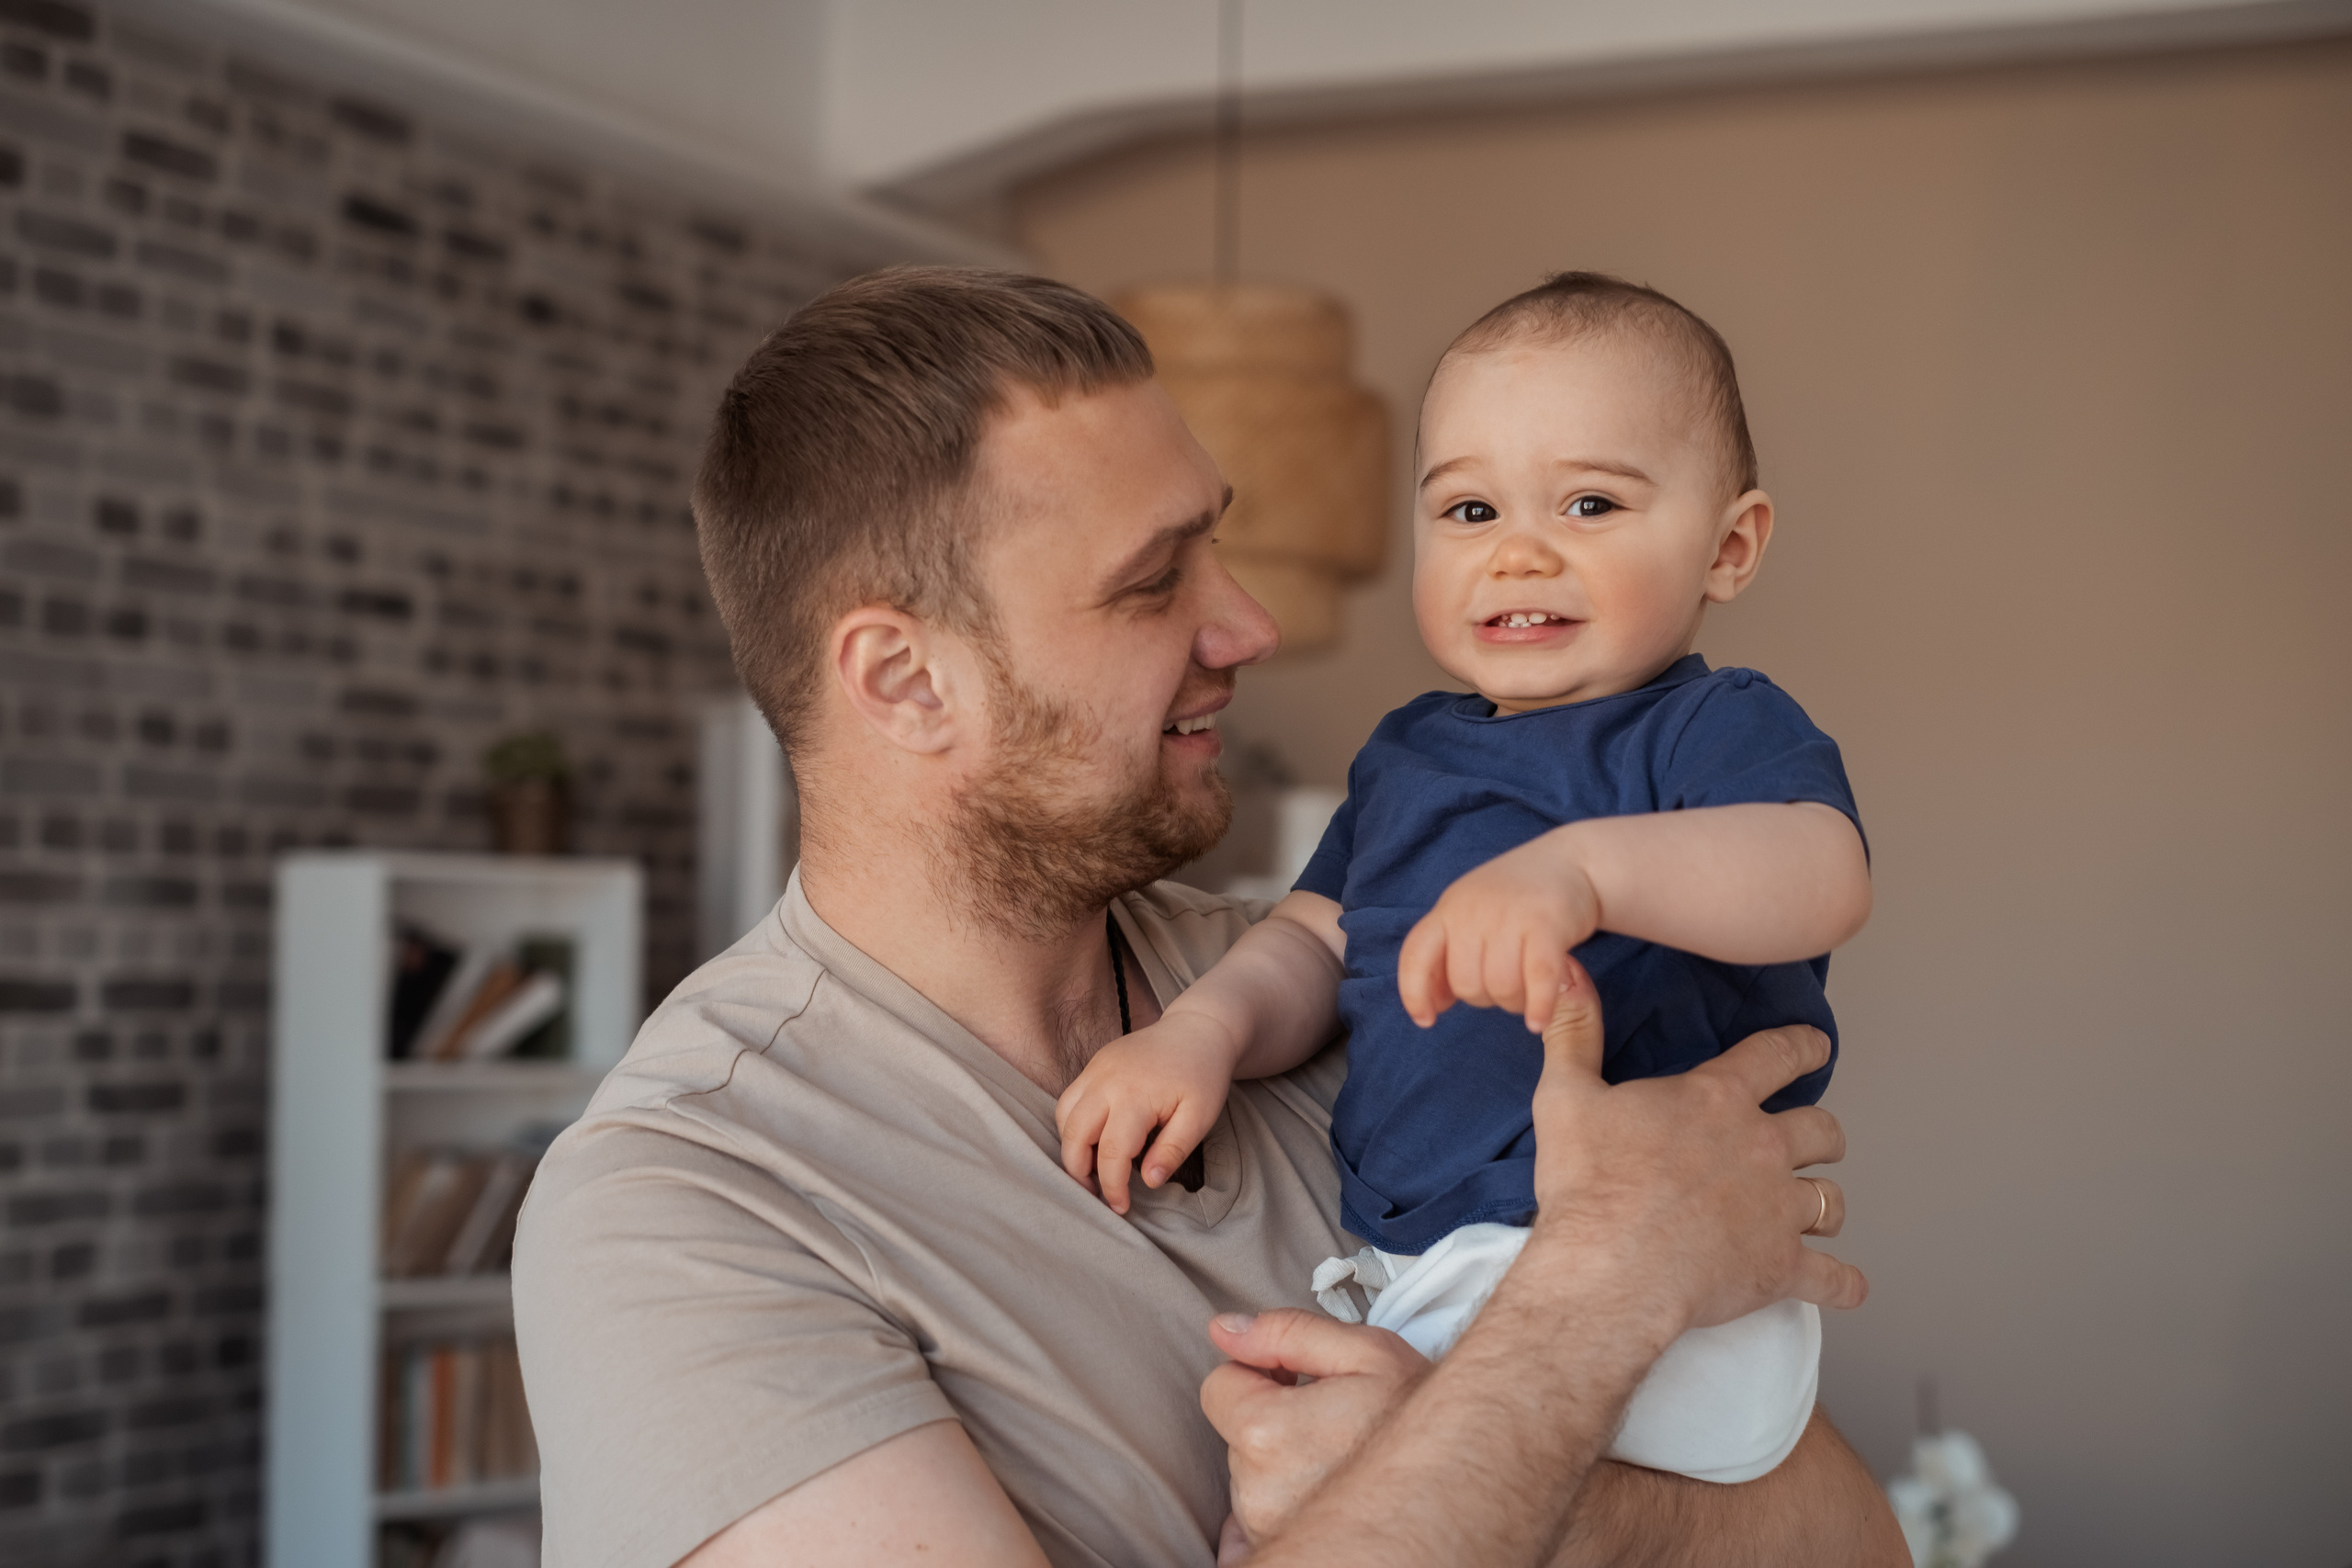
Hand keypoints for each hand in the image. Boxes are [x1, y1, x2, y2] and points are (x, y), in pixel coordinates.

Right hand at [1055, 1009, 1240, 1213]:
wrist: (1197, 1030)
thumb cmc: (1202, 1075)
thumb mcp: (1200, 1116)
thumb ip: (1173, 1149)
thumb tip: (1149, 1181)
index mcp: (1135, 1096)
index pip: (1111, 1153)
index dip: (1112, 1186)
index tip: (1121, 1207)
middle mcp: (1107, 1081)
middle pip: (1074, 1134)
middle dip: (1078, 1172)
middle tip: (1096, 1195)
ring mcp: (1096, 1069)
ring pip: (1064, 1115)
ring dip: (1071, 1147)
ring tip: (1091, 1170)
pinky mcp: (1094, 1065)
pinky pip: (1070, 1099)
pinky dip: (1073, 1125)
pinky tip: (1093, 1140)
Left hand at [1199, 1311, 1429, 1558]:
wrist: (1464, 1488)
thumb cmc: (1420, 1423)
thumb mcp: (1366, 1352)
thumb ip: (1285, 1332)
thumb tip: (1227, 1328)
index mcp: (1268, 1433)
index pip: (1219, 1386)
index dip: (1260, 1371)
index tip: (1294, 1378)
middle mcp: (1260, 1493)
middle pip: (1239, 1435)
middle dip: (1274, 1420)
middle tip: (1332, 1420)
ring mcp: (1271, 1530)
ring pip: (1252, 1479)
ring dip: (1283, 1464)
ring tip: (1341, 1458)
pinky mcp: (1284, 1556)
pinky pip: (1253, 1527)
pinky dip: (1280, 1508)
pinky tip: (1323, 1494)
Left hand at [1396, 829, 1600, 1031]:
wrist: (1573, 861)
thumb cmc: (1520, 899)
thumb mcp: (1474, 916)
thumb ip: (1451, 955)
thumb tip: (1433, 1005)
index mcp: (1449, 908)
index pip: (1416, 955)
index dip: (1414, 992)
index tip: (1426, 1020)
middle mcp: (1473, 909)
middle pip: (1465, 983)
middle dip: (1486, 999)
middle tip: (1510, 985)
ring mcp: (1509, 913)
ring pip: (1500, 986)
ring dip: (1516, 1002)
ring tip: (1531, 991)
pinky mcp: (1547, 922)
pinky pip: (1537, 978)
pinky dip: (1537, 1005)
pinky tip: (1537, 1021)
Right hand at [1526, 960, 1865, 1334]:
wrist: (1609, 1269)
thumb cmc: (1589, 1186)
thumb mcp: (1565, 1095)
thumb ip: (1575, 1032)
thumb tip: (1565, 974)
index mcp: (1717, 1100)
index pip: (1776, 1056)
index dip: (1800, 1046)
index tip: (1815, 1045)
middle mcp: (1762, 1148)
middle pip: (1821, 1130)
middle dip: (1821, 1133)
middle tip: (1814, 1139)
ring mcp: (1778, 1210)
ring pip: (1830, 1200)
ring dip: (1825, 1202)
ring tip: (1814, 1209)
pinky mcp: (1781, 1267)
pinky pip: (1832, 1278)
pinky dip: (1842, 1283)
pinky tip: (1847, 1286)